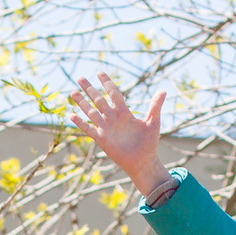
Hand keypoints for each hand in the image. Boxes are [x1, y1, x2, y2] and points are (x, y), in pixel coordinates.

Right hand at [67, 75, 172, 202]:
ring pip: (91, 112)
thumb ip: (155, 106)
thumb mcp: (153, 122)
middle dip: (89, 89)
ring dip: (82, 103)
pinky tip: (71, 116)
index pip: (113, 93)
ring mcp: (106, 128)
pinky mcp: (102, 140)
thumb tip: (163, 91)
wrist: (143, 162)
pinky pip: (88, 130)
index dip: (106, 83)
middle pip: (98, 100)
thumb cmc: (149, 143)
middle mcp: (113, 118)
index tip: (99, 73)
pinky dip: (80, 123)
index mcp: (124, 112)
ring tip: (72, 92)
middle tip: (80, 78)